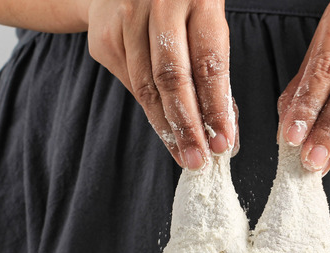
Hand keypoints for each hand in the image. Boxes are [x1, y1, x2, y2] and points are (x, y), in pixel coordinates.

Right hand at [85, 0, 235, 169]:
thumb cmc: (183, 5)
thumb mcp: (209, 20)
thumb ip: (215, 68)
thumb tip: (225, 128)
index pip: (208, 64)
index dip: (216, 108)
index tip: (223, 140)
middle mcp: (159, 5)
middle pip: (172, 79)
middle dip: (187, 127)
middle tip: (198, 159)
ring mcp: (126, 19)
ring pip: (146, 87)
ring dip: (167, 127)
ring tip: (183, 153)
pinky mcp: (104, 36)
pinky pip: (130, 83)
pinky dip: (150, 109)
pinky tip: (165, 126)